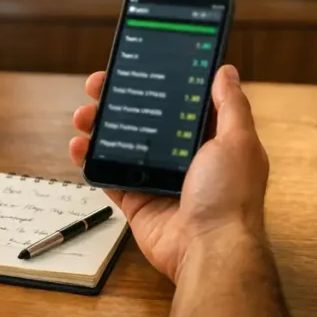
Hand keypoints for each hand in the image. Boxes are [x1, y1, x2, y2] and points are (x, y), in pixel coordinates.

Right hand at [69, 65, 269, 282]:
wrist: (209, 250)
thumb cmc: (230, 198)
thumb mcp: (238, 142)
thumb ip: (231, 105)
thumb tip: (226, 71)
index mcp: (208, 140)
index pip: (177, 101)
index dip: (156, 82)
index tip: (134, 66)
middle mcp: (182, 157)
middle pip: (142, 120)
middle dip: (116, 101)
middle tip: (96, 87)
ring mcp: (156, 178)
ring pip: (120, 144)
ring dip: (98, 126)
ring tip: (83, 116)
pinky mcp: (136, 200)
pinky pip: (107, 175)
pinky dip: (89, 160)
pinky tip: (78, 146)